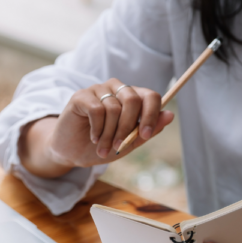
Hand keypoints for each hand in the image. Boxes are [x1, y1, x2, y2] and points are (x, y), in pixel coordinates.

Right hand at [20, 78, 173, 177]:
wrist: (72, 153)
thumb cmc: (100, 146)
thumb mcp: (128, 144)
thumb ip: (147, 131)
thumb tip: (170, 115)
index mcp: (132, 98)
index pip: (150, 96)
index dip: (151, 115)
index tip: (146, 135)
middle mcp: (116, 89)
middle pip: (133, 100)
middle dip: (127, 128)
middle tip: (118, 146)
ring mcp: (98, 90)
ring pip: (114, 108)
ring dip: (109, 134)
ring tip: (102, 148)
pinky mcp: (81, 95)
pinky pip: (97, 110)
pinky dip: (97, 129)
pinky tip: (93, 137)